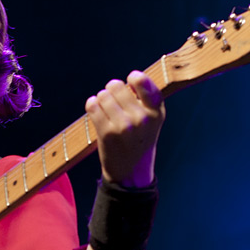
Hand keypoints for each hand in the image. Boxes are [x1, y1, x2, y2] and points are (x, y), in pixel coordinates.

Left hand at [85, 70, 164, 186]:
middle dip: (112, 90)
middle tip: (114, 100)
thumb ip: (146, 99)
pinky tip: (96, 110)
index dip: (134, 78)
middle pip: (116, 86)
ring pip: (103, 95)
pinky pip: (93, 106)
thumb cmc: (140, 139)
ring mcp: (124, 126)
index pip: (143, 83)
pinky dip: (92, 105)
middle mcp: (142, 118)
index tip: (131, 80)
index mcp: (156, 112)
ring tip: (106, 109)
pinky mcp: (107, 133)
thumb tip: (128, 79)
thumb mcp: (153, 120)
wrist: (131, 171)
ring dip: (101, 99)